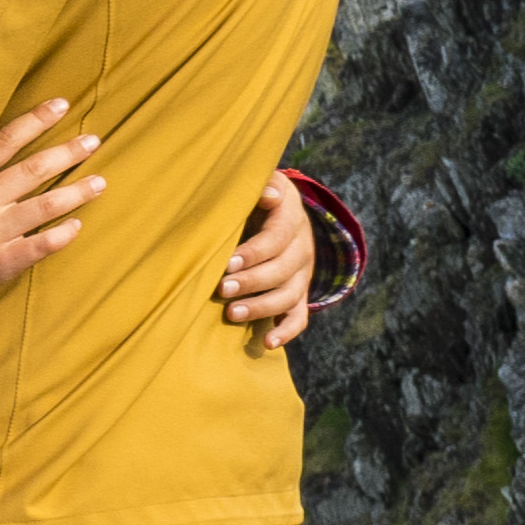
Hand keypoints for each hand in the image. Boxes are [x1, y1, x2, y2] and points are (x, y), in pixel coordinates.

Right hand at [0, 100, 99, 324]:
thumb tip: (7, 139)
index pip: (5, 139)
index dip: (36, 119)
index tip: (62, 105)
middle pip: (33, 169)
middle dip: (68, 152)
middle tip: (93, 141)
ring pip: (46, 205)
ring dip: (78, 192)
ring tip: (100, 182)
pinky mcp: (2, 263)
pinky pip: (43, 244)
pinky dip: (64, 233)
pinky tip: (77, 225)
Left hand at [219, 173, 317, 349]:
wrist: (284, 214)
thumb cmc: (260, 197)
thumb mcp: (265, 181)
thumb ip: (262, 185)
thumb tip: (268, 194)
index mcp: (292, 220)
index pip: (277, 239)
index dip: (254, 252)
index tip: (228, 263)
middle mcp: (302, 249)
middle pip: (282, 271)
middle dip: (251, 282)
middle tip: (222, 289)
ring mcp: (302, 275)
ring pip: (289, 296)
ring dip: (261, 307)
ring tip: (231, 314)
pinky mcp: (298, 294)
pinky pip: (299, 317)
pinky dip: (286, 331)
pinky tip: (267, 343)